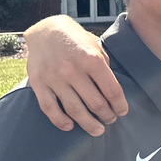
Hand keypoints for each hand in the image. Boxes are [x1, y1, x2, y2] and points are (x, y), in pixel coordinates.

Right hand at [24, 16, 126, 135]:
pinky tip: (70, 126)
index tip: (123, 112)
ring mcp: (54, 77)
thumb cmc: (77, 40)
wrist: (47, 30)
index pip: (112, 91)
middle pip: (95, 103)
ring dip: (88, 124)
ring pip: (74, 110)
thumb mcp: (96, 48)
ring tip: (97, 130)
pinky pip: (49, 107)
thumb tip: (113, 94)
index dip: (120, 105)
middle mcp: (73, 70)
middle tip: (111, 120)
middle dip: (107, 116)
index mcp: (92, 60)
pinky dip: (60, 120)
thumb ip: (104, 69)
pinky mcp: (38, 82)